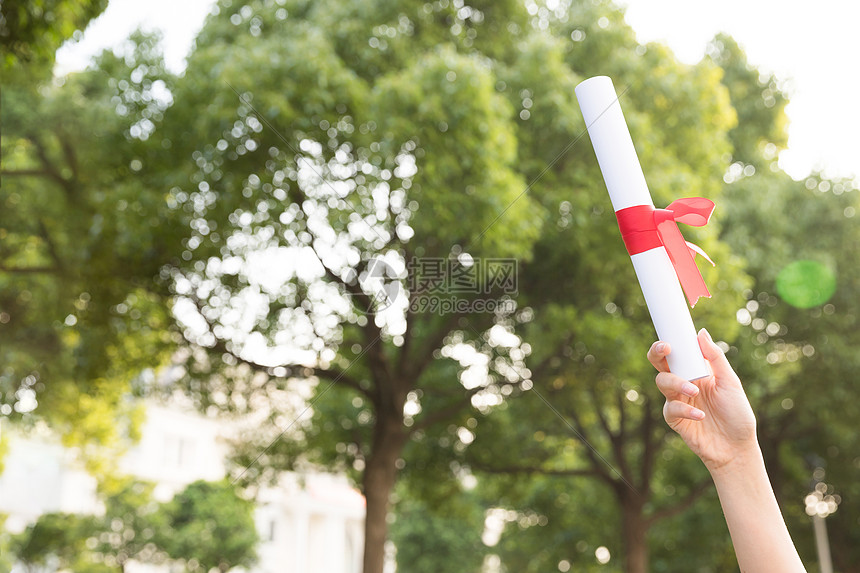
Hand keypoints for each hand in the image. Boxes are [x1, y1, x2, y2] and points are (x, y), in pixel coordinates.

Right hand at [647, 329, 757, 471]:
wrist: (737, 448)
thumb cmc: (737, 414)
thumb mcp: (730, 382)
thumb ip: (715, 358)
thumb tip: (701, 333)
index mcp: (696, 371)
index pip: (678, 352)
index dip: (669, 342)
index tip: (671, 338)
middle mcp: (683, 383)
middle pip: (660, 363)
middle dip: (658, 353)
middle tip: (666, 349)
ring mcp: (677, 400)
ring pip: (662, 382)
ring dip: (676, 383)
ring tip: (695, 391)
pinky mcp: (674, 419)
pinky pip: (670, 408)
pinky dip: (685, 410)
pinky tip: (701, 416)